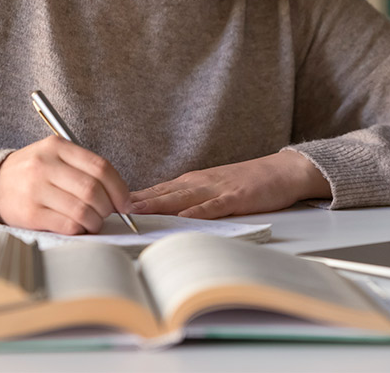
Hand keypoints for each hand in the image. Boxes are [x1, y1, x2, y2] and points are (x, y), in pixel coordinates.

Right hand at [0, 136, 132, 234]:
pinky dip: (80, 229)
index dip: (119, 188)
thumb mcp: (54, 156)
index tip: (126, 203)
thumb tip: (119, 195)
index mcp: (57, 146)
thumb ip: (83, 168)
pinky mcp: (30, 213)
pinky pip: (67, 224)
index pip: (100, 167)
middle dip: (108, 207)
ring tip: (93, 222)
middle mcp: (46, 165)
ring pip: (82, 210)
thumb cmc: (32, 172)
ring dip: (95, 221)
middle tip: (108, 214)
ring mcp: (36, 189)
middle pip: (93, 190)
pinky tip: (78, 227)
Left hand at [128, 151, 330, 219]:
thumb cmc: (248, 183)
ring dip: (159, 204)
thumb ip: (188, 199)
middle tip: (110, 209)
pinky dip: (199, 212)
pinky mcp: (237, 197)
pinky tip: (185, 217)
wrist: (282, 171)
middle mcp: (200, 182)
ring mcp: (218, 189)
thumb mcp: (213, 189)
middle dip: (136, 202)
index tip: (107, 206)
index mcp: (192, 182)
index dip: (132, 199)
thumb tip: (160, 213)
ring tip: (136, 212)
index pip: (156, 190)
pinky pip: (215, 206)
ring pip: (183, 198)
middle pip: (163, 193)